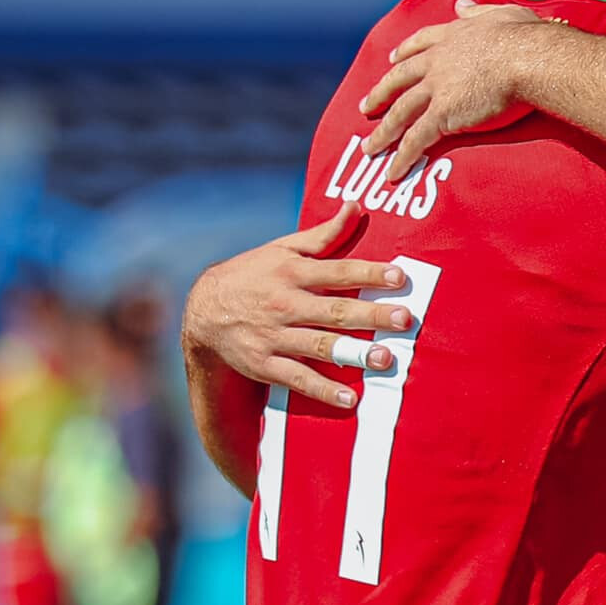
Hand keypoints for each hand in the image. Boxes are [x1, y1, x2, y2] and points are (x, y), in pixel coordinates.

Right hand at [182, 204, 412, 408]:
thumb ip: (322, 234)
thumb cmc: (252, 274)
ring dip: (353, 353)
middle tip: (403, 319)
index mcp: (292, 273)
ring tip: (385, 359)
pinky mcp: (265, 364)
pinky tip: (349, 399)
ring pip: (319, 345)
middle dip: (370, 315)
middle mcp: (285, 304)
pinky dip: (323, 390)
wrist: (202, 311)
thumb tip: (355, 206)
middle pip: (334, 310)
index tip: (399, 277)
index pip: (337, 271)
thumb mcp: (282, 249)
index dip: (368, 274)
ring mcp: (274, 336)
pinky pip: (297, 379)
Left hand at [359, 3, 544, 179]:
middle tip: (365, 106)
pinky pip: (416, 140)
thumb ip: (478, 11)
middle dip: (380, 93)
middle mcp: (437, 62)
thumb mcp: (500, 13)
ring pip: (400, 112)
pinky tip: (393, 172)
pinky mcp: (442, 114)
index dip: (404, 52)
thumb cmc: (524, 38)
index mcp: (452, 36)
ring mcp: (436, 89)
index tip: (392, 59)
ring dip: (383, 133)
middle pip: (399, 79)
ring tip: (369, 148)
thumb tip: (462, 2)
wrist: (527, 58)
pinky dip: (402, 157)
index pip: (420, 44)